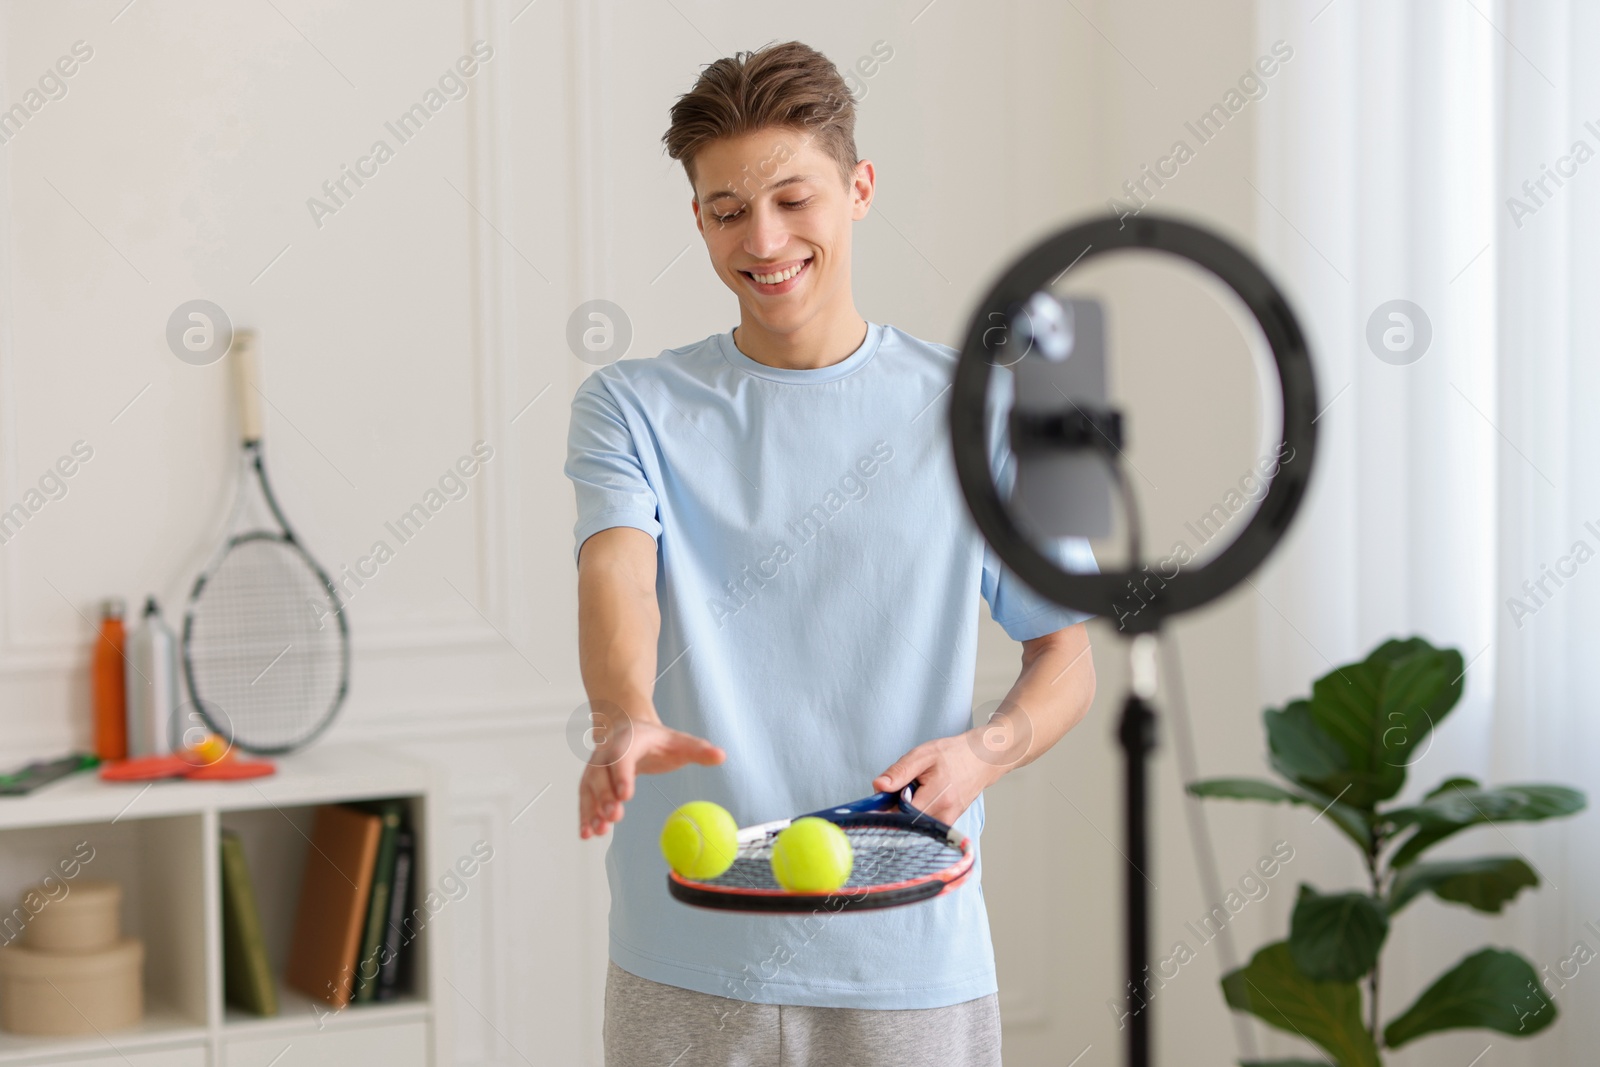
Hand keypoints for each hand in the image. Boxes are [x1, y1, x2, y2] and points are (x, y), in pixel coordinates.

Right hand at [578, 714, 724, 838]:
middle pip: (600, 773)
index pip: (622, 756)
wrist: (628, 728)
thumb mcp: (679, 741)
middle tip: (615, 816)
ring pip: (589, 788)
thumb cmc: (656, 739)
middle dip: (605, 796)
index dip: (622, 775)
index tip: (626, 795)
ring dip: (591, 809)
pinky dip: (585, 816)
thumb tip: (721, 756)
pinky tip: (587, 835)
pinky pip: (585, 799)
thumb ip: (698, 749)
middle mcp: (607, 752)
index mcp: (629, 740)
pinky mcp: (591, 782)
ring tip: (598, 831)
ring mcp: (596, 767)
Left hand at [872, 729, 1007, 827]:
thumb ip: (899, 772)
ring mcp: (947, 821)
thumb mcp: (922, 755)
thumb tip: (878, 787)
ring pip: (914, 824)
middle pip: (906, 821)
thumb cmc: (953, 754)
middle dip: (896, 807)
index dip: (885, 808)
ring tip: (915, 790)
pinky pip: (923, 824)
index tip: (881, 797)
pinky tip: (922, 798)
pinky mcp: (948, 823)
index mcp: (937, 796)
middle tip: (901, 788)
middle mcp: (944, 813)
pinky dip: (916, 813)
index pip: (900, 814)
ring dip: (906, 810)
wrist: (981, 759)